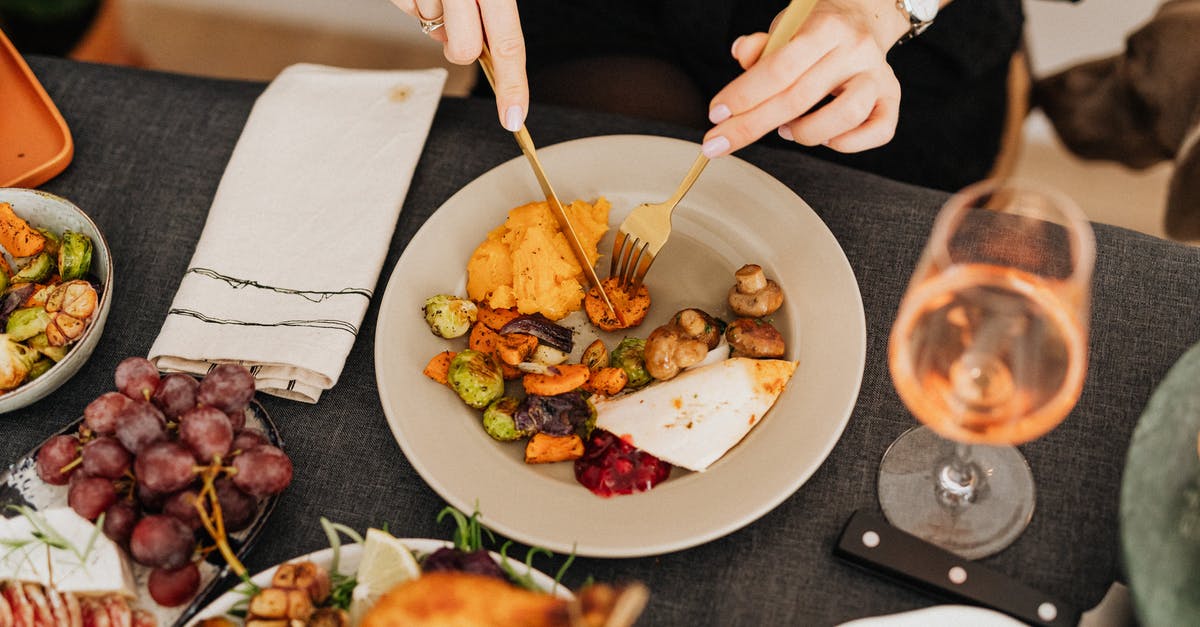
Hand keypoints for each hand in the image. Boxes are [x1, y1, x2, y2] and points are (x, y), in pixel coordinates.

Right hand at [389, 0, 527, 130]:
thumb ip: (487, 15)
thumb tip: (472, 53)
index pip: (509, 46)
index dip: (513, 86)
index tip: (513, 118)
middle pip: (464, 51)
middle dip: (459, 46)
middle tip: (457, 18)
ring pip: (433, 30)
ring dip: (436, 16)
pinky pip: (407, 9)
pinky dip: (413, 2)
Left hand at [701, 0, 906, 157]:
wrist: (861, 18)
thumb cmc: (814, 30)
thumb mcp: (785, 27)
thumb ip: (762, 45)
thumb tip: (741, 52)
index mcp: (826, 27)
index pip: (780, 67)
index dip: (744, 95)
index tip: (716, 115)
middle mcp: (856, 50)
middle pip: (799, 98)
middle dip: (752, 125)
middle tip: (720, 142)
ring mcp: (878, 76)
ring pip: (844, 117)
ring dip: (805, 133)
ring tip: (786, 130)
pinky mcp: (891, 98)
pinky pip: (877, 132)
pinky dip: (846, 143)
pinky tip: (824, 137)